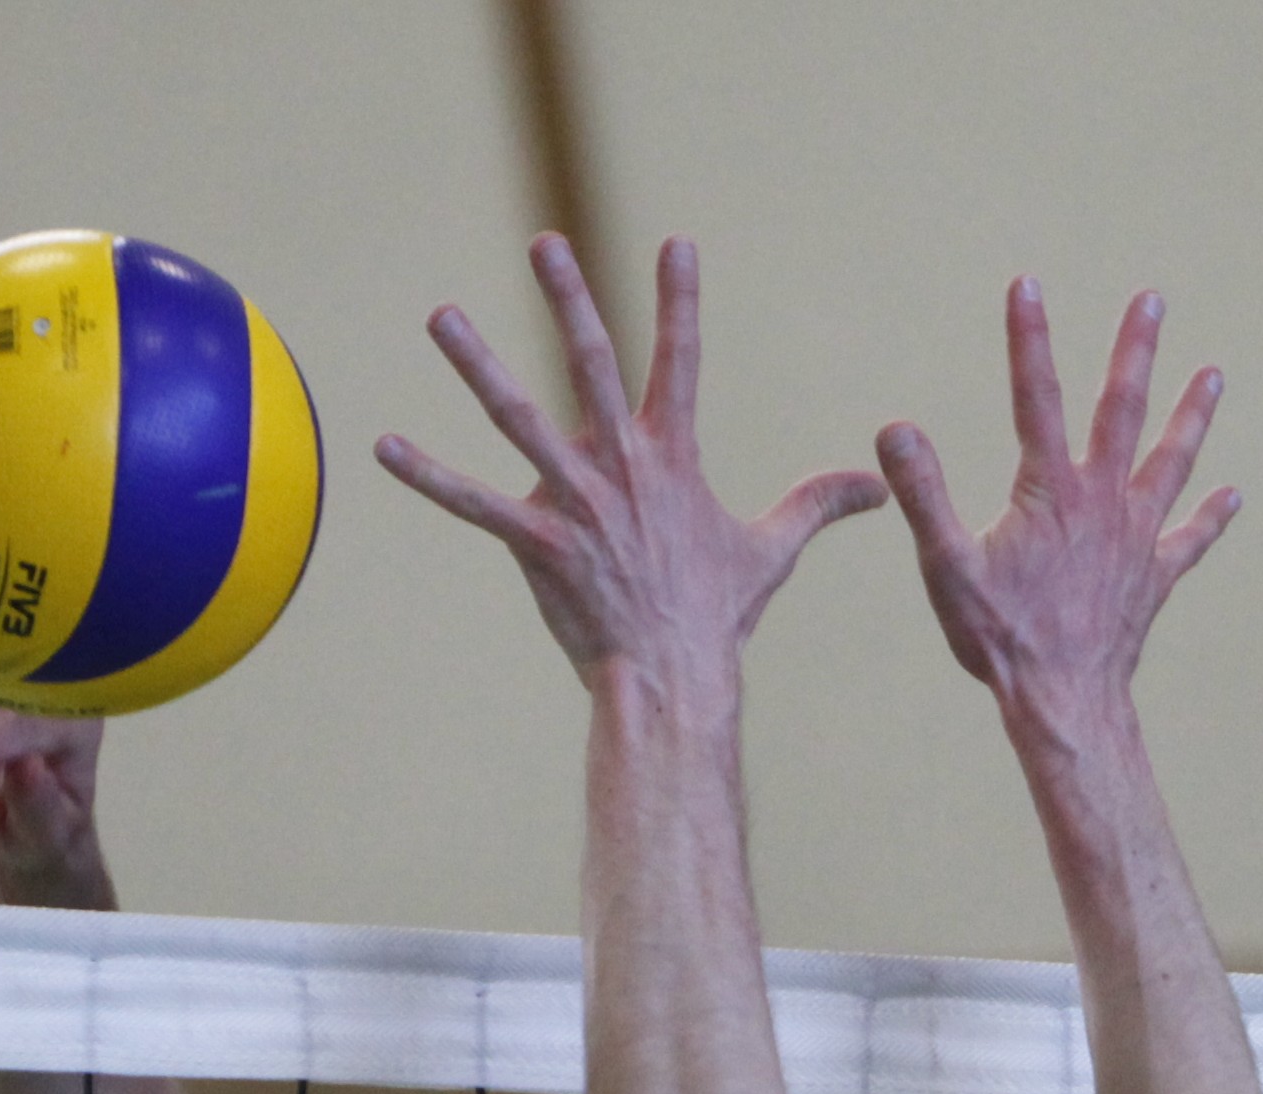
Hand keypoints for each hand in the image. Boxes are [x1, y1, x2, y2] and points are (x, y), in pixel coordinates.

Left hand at [377, 233, 886, 689]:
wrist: (675, 682)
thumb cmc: (716, 618)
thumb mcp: (771, 551)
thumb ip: (817, 505)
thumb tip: (879, 487)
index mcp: (673, 458)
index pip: (682, 362)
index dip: (680, 301)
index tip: (677, 242)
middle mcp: (624, 467)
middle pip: (593, 365)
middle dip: (570, 300)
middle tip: (545, 242)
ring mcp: (578, 504)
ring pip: (521, 420)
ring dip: (477, 366)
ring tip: (441, 315)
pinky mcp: (539, 546)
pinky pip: (474, 506)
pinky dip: (427, 476)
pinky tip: (383, 447)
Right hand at [877, 286, 1239, 745]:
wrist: (1063, 701)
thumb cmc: (1001, 639)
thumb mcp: (947, 567)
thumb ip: (923, 495)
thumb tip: (895, 428)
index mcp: (1051, 492)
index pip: (1034, 398)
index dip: (1029, 339)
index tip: (1027, 284)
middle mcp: (1103, 502)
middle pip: (1122, 410)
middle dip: (1135, 351)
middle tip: (1152, 300)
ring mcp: (1136, 539)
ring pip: (1172, 463)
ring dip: (1191, 417)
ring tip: (1213, 376)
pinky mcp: (1153, 579)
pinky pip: (1188, 542)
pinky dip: (1210, 519)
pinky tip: (1232, 497)